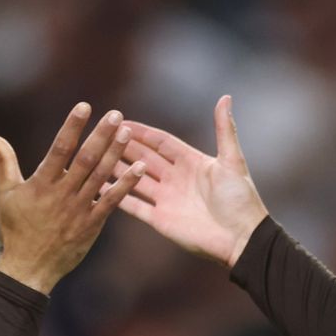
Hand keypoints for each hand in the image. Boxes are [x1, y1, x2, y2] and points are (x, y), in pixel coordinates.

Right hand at [0, 103, 145, 293]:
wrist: (27, 269)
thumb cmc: (14, 229)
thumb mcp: (4, 193)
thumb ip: (2, 160)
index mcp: (41, 184)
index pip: (59, 148)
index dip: (72, 126)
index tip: (84, 106)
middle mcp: (62, 194)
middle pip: (86, 159)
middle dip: (102, 135)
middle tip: (116, 115)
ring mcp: (79, 210)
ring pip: (101, 176)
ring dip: (116, 153)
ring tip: (128, 132)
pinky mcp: (92, 224)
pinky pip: (112, 201)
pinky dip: (127, 184)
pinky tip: (140, 168)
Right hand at [114, 95, 269, 267]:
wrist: (241, 238)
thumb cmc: (240, 199)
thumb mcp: (232, 161)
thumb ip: (224, 130)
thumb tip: (225, 97)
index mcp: (191, 163)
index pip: (161, 142)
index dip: (142, 132)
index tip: (120, 120)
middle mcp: (176, 179)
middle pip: (144, 158)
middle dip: (124, 146)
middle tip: (101, 134)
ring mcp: (166, 200)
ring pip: (135, 180)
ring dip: (117, 169)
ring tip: (94, 157)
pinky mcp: (160, 220)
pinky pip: (134, 206)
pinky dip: (117, 197)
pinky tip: (99, 187)